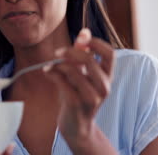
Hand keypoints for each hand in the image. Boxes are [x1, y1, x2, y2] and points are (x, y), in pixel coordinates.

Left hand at [43, 28, 115, 153]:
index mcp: (107, 76)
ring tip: (50, 65)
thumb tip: (84, 31)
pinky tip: (47, 71)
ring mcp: (92, 97)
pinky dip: (53, 74)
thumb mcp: (82, 73)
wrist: (75, 125)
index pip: (110, 54)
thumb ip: (83, 53)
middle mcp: (104, 87)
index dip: (95, 42)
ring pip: (76, 72)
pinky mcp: (77, 105)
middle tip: (57, 52)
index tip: (81, 39)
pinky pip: (63, 83)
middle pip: (90, 61)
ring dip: (59, 64)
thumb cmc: (77, 94)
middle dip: (71, 52)